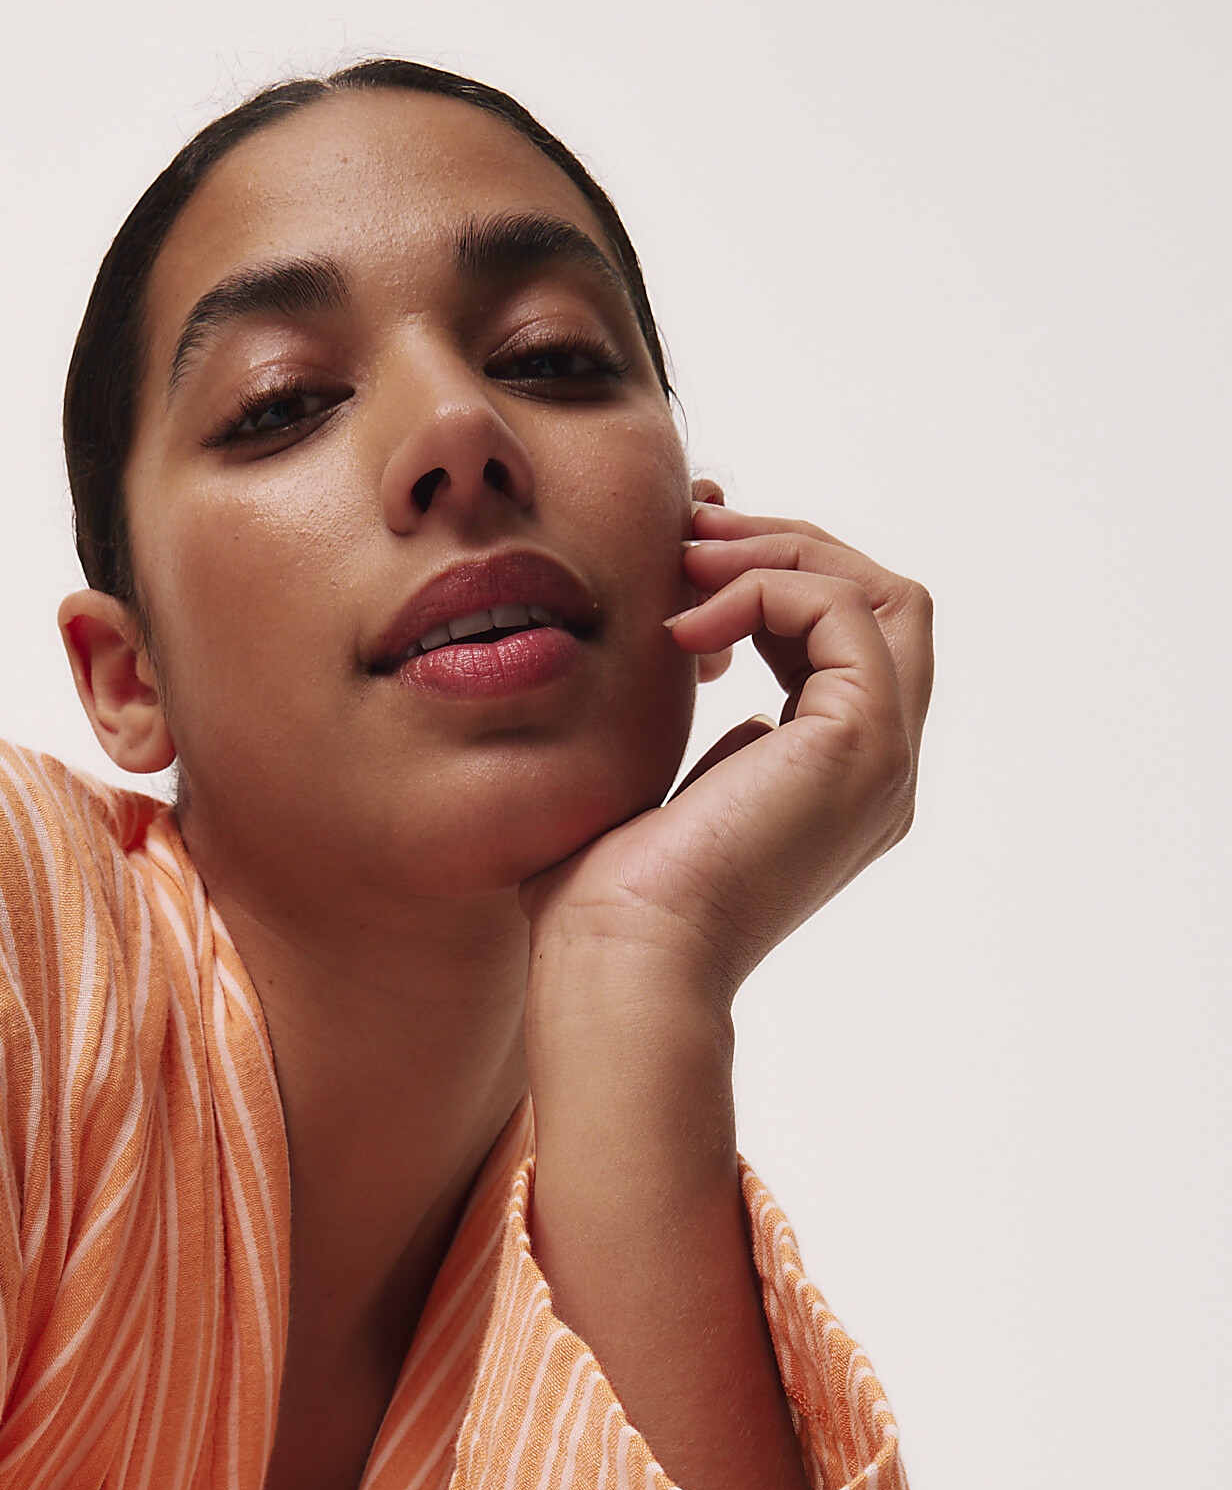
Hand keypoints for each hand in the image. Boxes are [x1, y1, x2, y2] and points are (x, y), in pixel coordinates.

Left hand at [522, 504, 931, 1008]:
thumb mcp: (649, 785)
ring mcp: (882, 761)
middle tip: (691, 528)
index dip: (770, 581)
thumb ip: (688, 727)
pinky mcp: (863, 744)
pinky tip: (683, 628)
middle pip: (885, 605)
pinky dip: (762, 589)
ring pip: (882, 594)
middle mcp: (876, 774)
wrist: (620, 961)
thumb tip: (703, 665)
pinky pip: (840, 609)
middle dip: (788, 547)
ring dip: (778, 554)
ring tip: (684, 562)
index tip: (680, 560)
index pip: (841, 643)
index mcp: (834, 786)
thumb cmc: (603, 902)